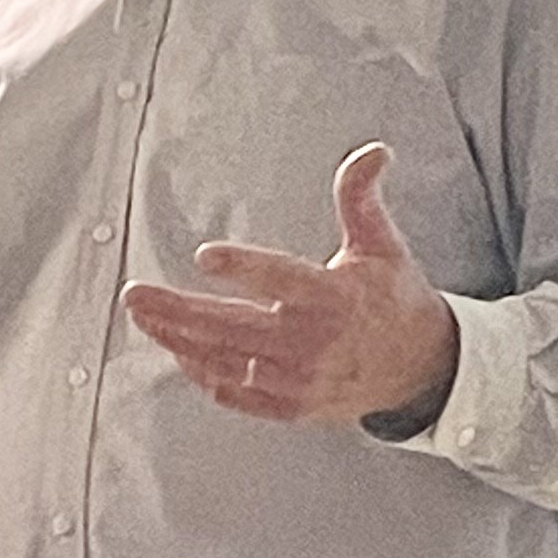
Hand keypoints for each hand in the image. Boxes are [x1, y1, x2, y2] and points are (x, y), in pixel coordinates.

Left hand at [121, 143, 459, 430]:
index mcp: (334, 298)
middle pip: (234, 327)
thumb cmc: (392, 300)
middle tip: (136, 295)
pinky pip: (239, 394)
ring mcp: (300, 380)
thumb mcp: (382, 245)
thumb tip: (373, 152)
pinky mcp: (293, 406)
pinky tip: (179, 352)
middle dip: (178, 311)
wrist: (420, 369)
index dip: (244, 268)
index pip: (282, 280)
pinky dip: (206, 375)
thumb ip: (362, 199)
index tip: (205, 256)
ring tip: (145, 318)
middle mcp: (313, 343)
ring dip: (180, 341)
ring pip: (227, 362)